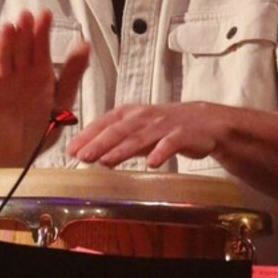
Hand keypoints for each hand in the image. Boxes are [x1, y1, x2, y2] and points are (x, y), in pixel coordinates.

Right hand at [0, 9, 89, 166]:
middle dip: (23, 32)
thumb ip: (72, 74)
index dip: (42, 31)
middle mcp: (19, 75)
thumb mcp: (61, 101)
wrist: (17, 156)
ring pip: (2, 61)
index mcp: (39, 74)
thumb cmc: (39, 128)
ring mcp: (2, 85)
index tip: (45, 15)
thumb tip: (86, 44)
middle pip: (20, 49)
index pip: (40, 47)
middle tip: (26, 15)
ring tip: (8, 29)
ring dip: (4, 45)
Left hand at [68, 101, 223, 169]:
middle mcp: (145, 116)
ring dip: (122, 149)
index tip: (71, 150)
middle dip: (99, 143)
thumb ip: (116, 141)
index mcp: (131, 113)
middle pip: (118, 130)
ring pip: (139, 137)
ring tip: (106, 161)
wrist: (206, 122)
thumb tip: (90, 153)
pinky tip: (151, 164)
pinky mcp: (183, 134)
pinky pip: (170, 143)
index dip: (87, 136)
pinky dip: (161, 152)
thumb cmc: (166, 127)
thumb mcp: (138, 131)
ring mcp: (164, 125)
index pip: (105, 123)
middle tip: (82, 156)